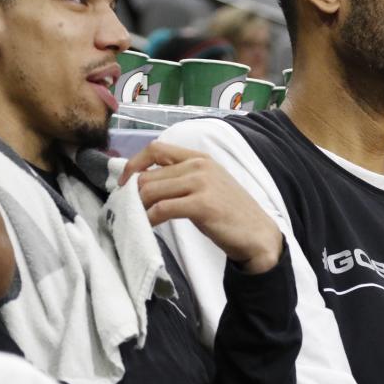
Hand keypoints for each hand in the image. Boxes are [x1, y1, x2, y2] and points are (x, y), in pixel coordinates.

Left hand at [121, 141, 282, 273]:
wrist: (258, 235)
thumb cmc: (231, 213)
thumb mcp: (208, 185)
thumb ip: (182, 178)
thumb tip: (145, 183)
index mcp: (200, 157)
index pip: (156, 149)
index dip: (134, 164)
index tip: (125, 182)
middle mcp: (200, 165)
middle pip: (149, 174)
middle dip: (133, 194)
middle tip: (127, 210)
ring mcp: (201, 184)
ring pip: (151, 190)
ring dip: (138, 207)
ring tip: (135, 219)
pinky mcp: (202, 205)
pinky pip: (162, 209)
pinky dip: (149, 219)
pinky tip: (148, 226)